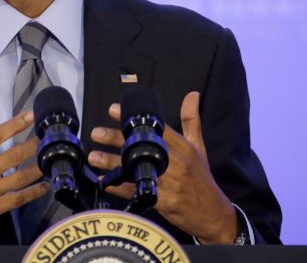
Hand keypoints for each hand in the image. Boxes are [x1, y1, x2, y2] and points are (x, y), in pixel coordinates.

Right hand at [0, 96, 48, 245]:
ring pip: (19, 178)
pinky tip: (45, 186)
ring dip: (37, 167)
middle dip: (33, 144)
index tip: (29, 116)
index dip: (14, 125)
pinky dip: (33, 193)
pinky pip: (17, 200)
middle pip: (12, 156)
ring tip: (52, 156)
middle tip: (48, 134)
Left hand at [88, 91, 236, 243]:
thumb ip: (191, 120)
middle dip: (116, 139)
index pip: (156, 127)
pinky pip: (137, 192)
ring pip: (135, 169)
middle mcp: (175, 162)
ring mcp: (169, 182)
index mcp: (182, 147)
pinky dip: (119, 187)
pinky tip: (104, 182)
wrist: (214, 213)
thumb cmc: (202, 177)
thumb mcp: (199, 147)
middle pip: (141, 147)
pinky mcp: (163, 201)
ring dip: (112, 163)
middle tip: (96, 133)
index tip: (113, 110)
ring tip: (93, 157)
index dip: (133, 118)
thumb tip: (192, 94)